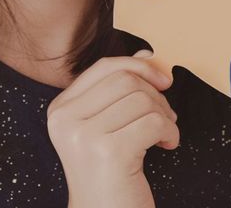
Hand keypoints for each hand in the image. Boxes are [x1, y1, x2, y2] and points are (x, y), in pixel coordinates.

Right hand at [48, 49, 178, 207]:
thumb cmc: (110, 177)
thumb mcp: (106, 128)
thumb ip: (119, 91)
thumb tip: (145, 54)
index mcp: (60, 110)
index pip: (103, 68)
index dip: (138, 66)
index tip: (162, 79)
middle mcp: (65, 120)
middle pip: (124, 79)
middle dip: (155, 95)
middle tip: (165, 118)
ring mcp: (84, 136)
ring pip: (142, 99)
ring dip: (165, 116)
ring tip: (164, 135)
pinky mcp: (109, 152)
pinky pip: (154, 122)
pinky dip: (171, 131)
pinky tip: (168, 145)